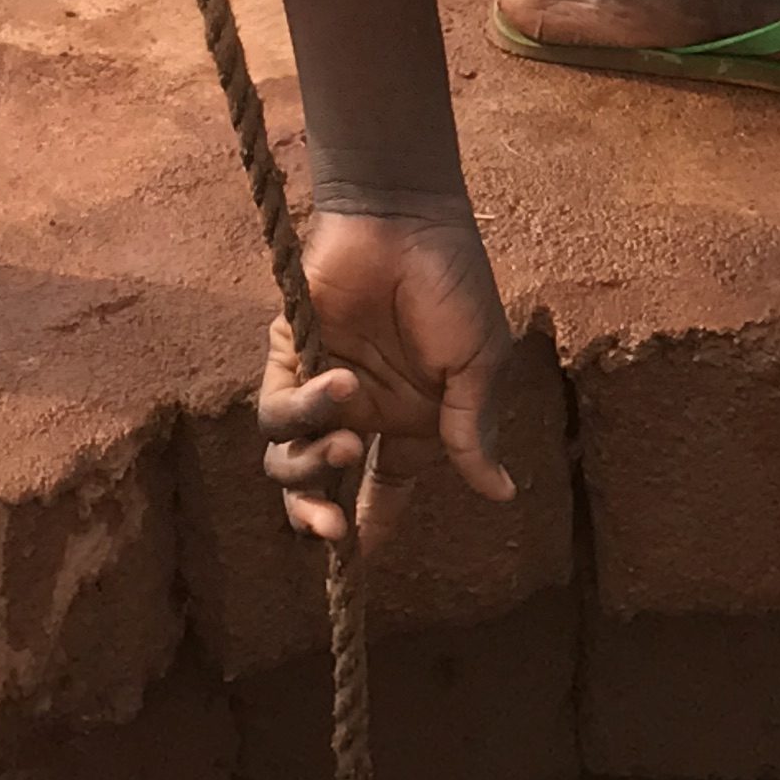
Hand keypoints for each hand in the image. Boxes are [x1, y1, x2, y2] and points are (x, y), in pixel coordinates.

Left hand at [257, 203, 517, 543]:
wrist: (407, 217)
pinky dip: (305, 409)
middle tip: (336, 536)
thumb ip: (473, 430)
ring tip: (346, 444)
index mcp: (410, 419)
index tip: (364, 562)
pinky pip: (279, 408)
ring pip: (290, 459)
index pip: (386, 486)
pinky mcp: (290, 355)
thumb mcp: (479, 363)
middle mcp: (362, 411)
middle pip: (324, 487)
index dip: (374, 526)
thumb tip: (500, 493)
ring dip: (313, 469)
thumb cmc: (453, 283)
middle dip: (321, 519)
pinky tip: (342, 387)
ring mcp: (322, 385)